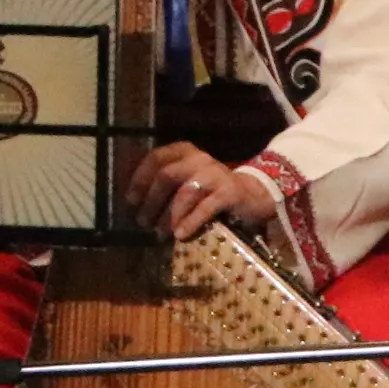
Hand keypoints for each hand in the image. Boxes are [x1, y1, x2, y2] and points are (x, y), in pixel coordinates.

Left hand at [124, 142, 283, 242]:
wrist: (256, 195)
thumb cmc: (213, 190)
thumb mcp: (189, 179)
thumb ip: (167, 184)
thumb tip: (136, 202)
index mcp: (187, 152)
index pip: (156, 158)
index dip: (140, 179)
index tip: (131, 200)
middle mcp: (200, 159)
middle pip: (167, 176)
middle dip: (152, 201)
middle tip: (144, 222)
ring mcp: (217, 174)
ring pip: (184, 192)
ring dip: (169, 215)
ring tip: (160, 233)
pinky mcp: (231, 192)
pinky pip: (206, 207)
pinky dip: (190, 222)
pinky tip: (181, 235)